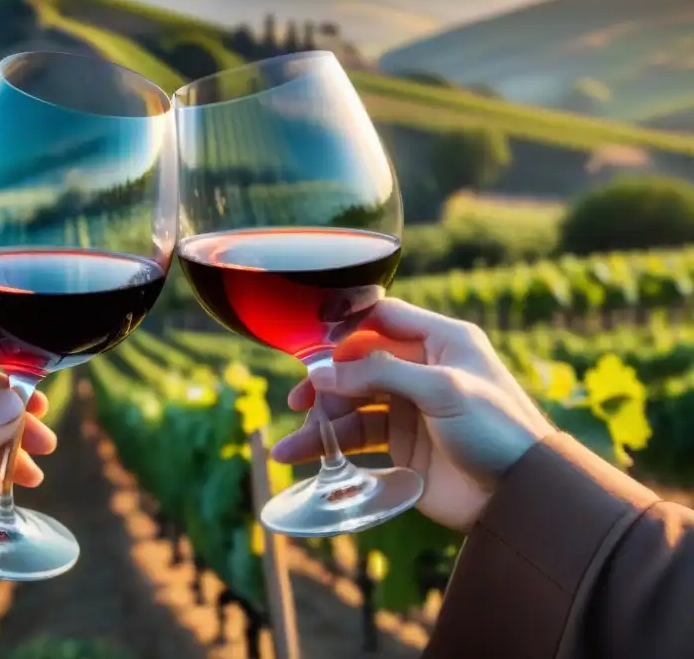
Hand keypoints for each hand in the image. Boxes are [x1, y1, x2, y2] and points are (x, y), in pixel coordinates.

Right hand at [271, 298, 553, 532]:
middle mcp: (422, 369)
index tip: (313, 347)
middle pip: (358, 363)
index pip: (383, 319)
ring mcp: (409, 408)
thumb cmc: (497, 430)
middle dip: (326, 382)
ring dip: (320, 420)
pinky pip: (356, 438)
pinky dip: (328, 446)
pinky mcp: (402, 446)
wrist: (523, 498)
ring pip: (351, 404)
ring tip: (293, 446)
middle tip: (299, 402)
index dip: (346, 329)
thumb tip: (322, 372)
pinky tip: (300, 456)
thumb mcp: (442, 389)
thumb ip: (380, 373)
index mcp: (441, 341)